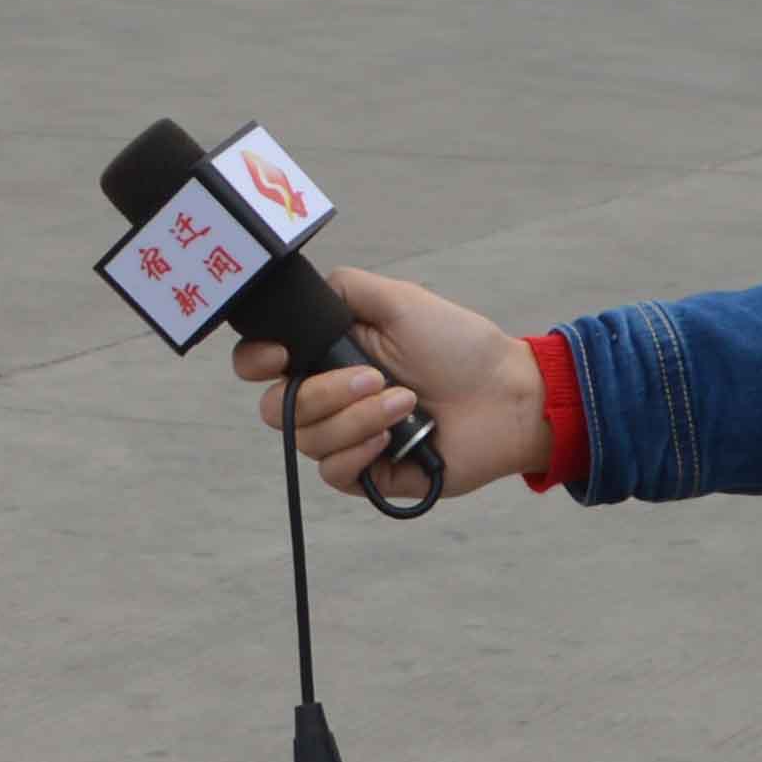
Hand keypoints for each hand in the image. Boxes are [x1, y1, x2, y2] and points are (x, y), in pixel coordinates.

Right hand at [235, 265, 556, 499]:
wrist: (506, 397)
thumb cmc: (461, 347)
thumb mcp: (401, 301)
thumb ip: (347, 288)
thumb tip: (306, 290)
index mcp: (329, 354)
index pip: (261, 364)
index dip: (256, 362)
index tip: (280, 355)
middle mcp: (330, 397)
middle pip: (276, 407)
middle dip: (322, 394)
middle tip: (374, 377)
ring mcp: (347, 436)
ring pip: (307, 441)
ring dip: (356, 419)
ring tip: (406, 403)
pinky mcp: (368, 472)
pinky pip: (332, 472)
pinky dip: (359, 452)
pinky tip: (393, 437)